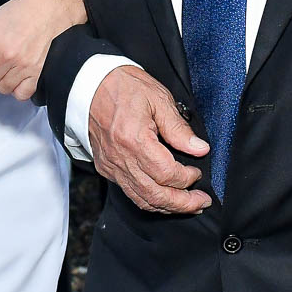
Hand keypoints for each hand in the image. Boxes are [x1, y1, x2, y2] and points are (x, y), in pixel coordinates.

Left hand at [0, 0, 85, 100]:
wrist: (51, 7)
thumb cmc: (21, 11)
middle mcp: (6, 55)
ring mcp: (23, 65)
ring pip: (2, 88)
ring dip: (2, 80)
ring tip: (8, 65)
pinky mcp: (38, 72)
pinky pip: (21, 94)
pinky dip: (18, 88)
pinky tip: (19, 76)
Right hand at [89, 64, 211, 213]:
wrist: (89, 85)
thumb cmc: (123, 86)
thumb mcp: (158, 99)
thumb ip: (179, 128)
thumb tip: (199, 149)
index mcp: (134, 139)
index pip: (166, 173)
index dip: (187, 178)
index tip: (198, 172)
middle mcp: (120, 158)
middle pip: (155, 195)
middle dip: (183, 203)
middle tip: (201, 202)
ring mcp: (111, 165)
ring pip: (142, 199)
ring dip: (167, 206)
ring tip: (187, 204)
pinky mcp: (106, 167)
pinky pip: (130, 192)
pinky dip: (149, 200)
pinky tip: (164, 196)